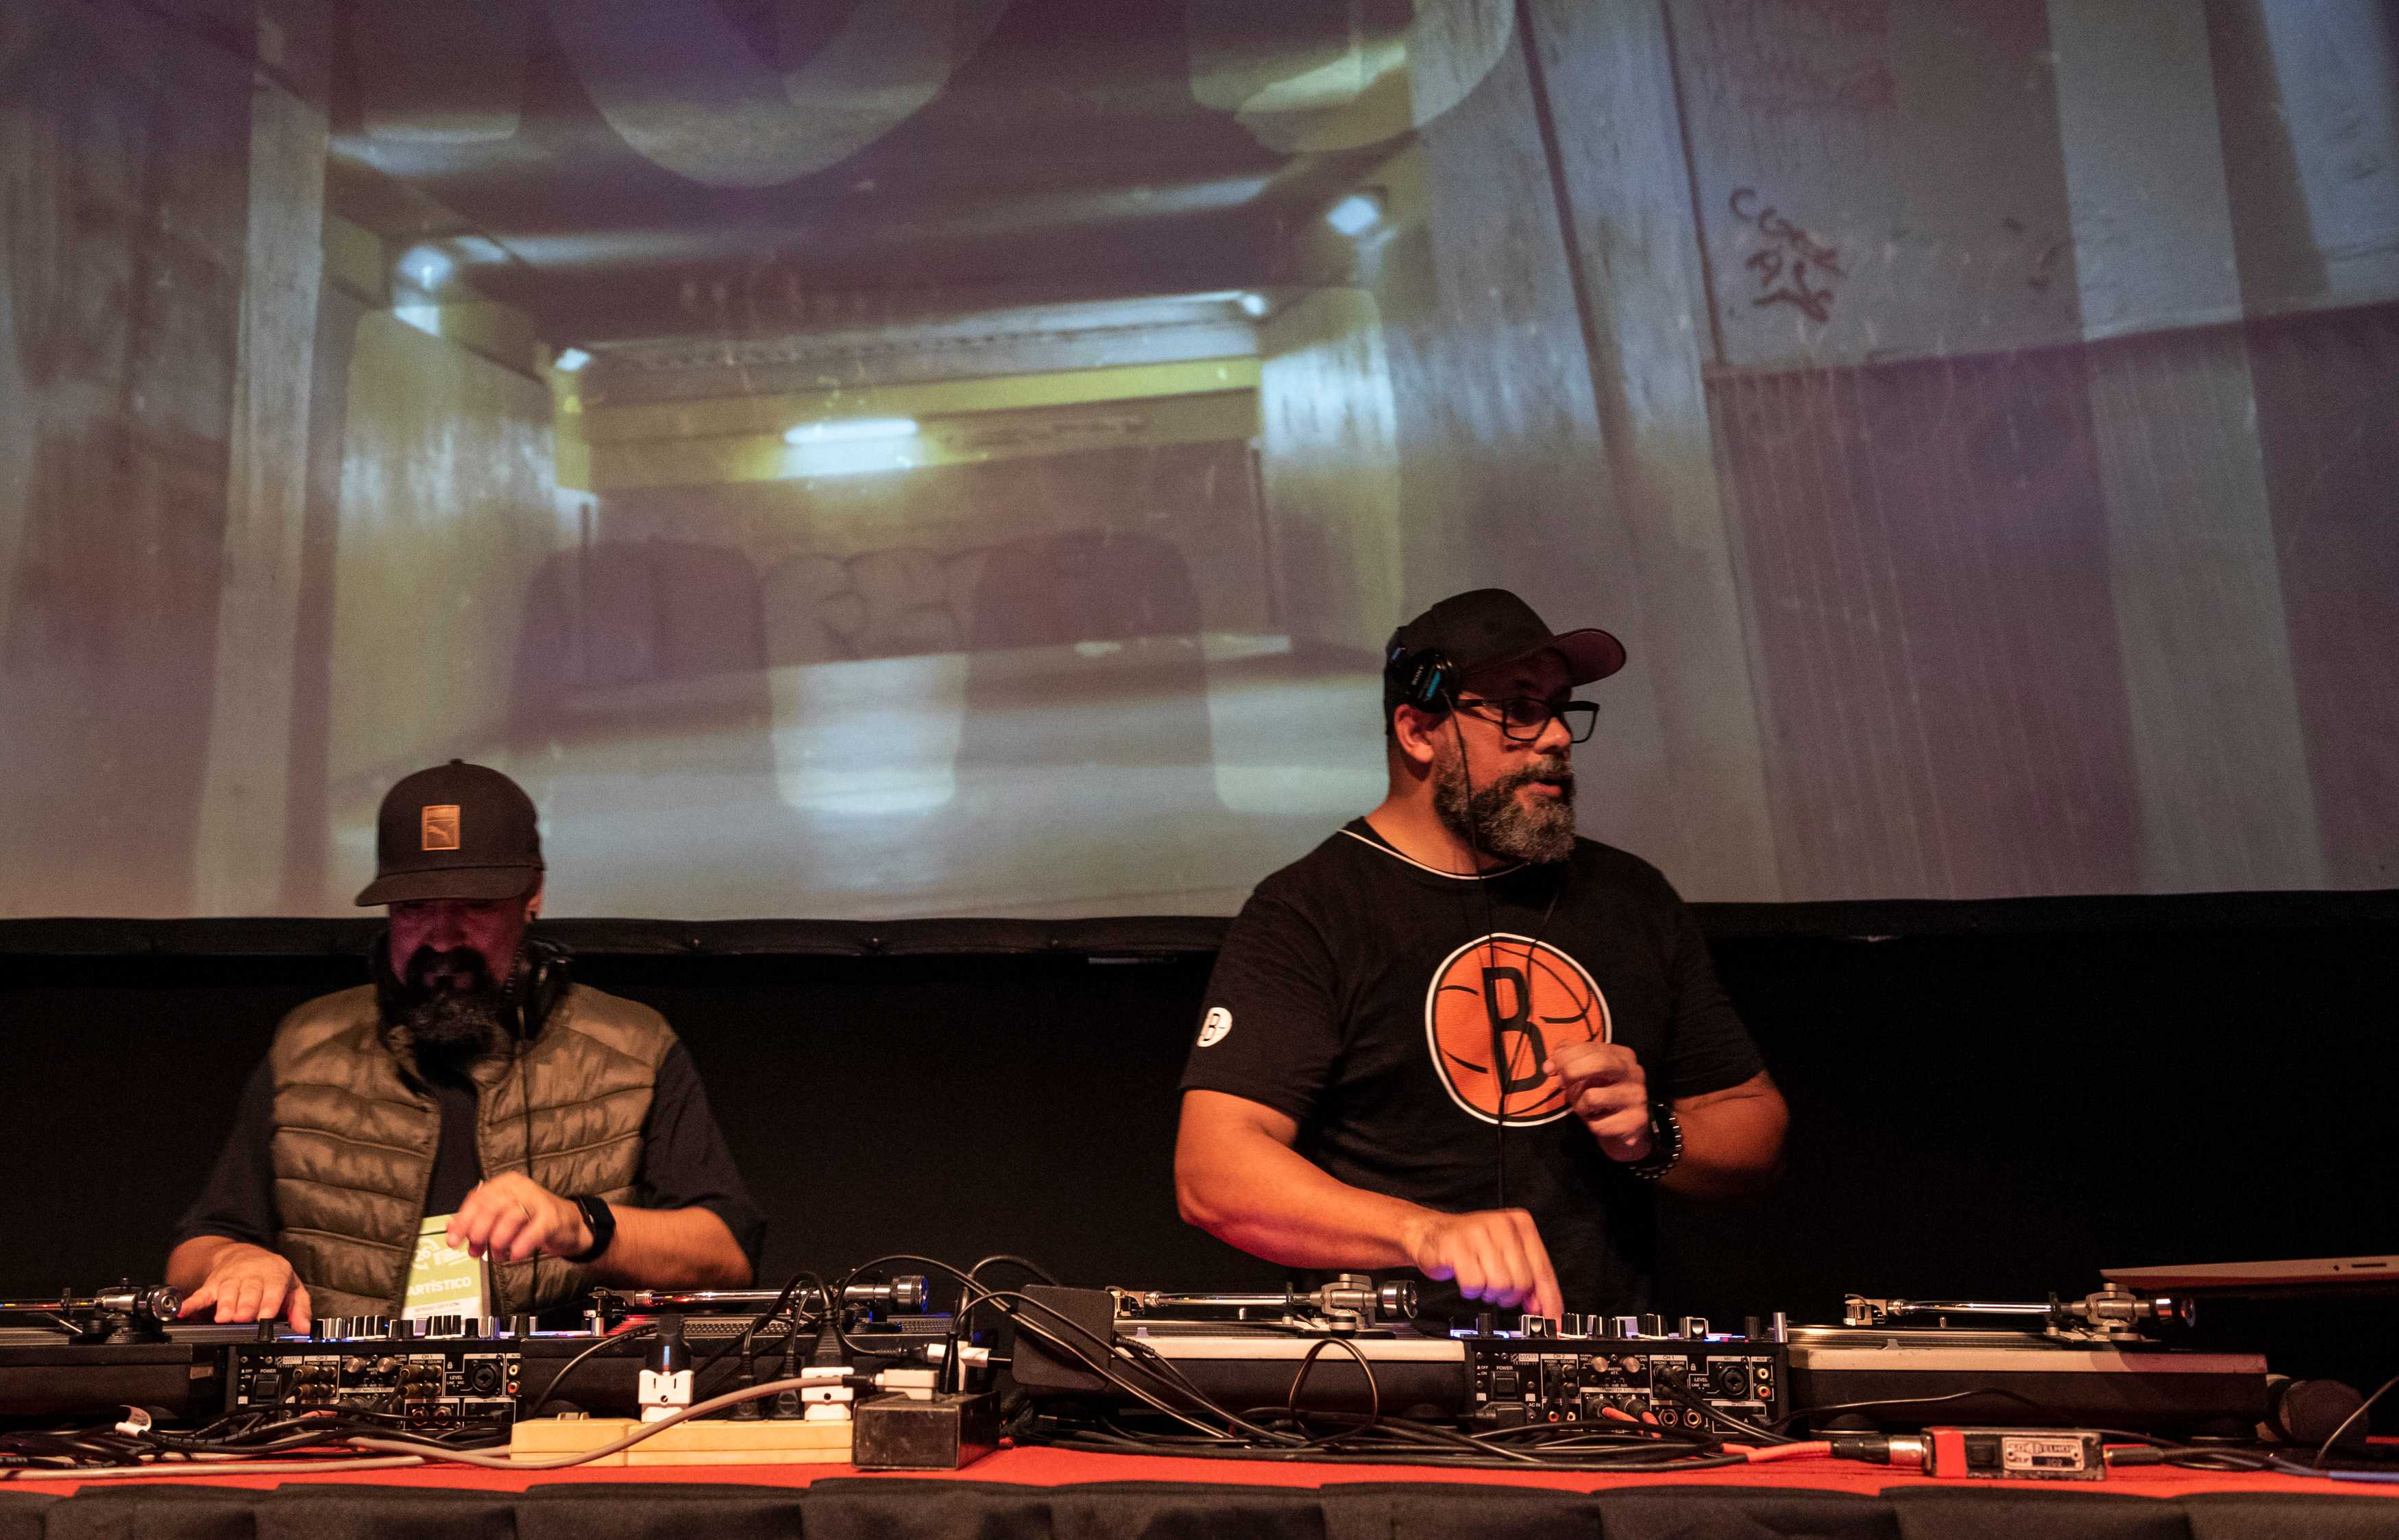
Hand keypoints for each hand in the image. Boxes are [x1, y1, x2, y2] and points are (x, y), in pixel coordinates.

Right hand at [180, 1244, 310, 1329]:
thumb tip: (304, 1328)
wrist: (243, 1254)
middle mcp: (252, 1274)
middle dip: (245, 1306)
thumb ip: (299, 1308)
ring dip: (224, 1304)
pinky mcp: (213, 1284)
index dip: (268, 1303)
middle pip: (249, 1291)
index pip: (273, 1288)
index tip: (265, 1316)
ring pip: (227, 1291)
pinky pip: (202, 1293)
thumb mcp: (291, 1287)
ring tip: (223, 1318)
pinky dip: (192, 1302)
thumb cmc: (271, 1275)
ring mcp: (230, 1278)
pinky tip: (184, 1311)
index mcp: (275, 1273)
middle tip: (242, 1319)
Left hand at [447, 1173, 590, 1264]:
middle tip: (475, 1250)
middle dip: (478, 1232)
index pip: (477, 1199)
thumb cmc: (530, 1219)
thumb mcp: (501, 1218)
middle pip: (492, 1207)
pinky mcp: (552, 1216)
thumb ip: (476, 1221)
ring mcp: (538, 1200)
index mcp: (504, 1184)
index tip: (454, 1241)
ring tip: (497, 1255)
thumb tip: (451, 1228)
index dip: (463, 1221)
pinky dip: (521, 1245)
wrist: (567, 1224)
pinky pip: (533, 1230)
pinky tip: (514, 1255)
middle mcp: (520, 1188)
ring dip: (499, 1241)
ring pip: (510, 1217)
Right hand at [1401, 1207, 1562, 1318]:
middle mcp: (1502, 1226)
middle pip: (1522, 1282)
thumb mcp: (1505, 1255)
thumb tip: (1542, 1306)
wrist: (1430, 1233)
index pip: (1543, 1270)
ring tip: (1481, 1281)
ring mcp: (1478, 1234)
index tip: (1553, 1320)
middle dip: (1510, 1296)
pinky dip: (1471, 1290)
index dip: (1549, 1300)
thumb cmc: (1469, 1244)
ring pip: (1501, 1285)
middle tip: (1497, 1291)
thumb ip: (1527, 1278)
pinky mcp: (1456, 1246)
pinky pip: (1475, 1284)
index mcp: (1520, 1224)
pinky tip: (1468, 1279)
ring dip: (1489, 1292)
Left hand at [1547, 1040, 1651, 1161]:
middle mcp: (1634, 1073)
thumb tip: (1549, 1065)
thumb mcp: (1587, 1072)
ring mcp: (1637, 1097)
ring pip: (1592, 1097)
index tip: (1549, 1070)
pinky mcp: (1636, 1121)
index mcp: (1622, 1056)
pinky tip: (1599, 1122)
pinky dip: (1590, 1125)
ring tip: (1584, 1108)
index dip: (1564, 1057)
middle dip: (1571, 1072)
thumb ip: (1568, 1060)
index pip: (1590, 1048)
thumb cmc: (1601, 1093)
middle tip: (1561, 1084)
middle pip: (1599, 1063)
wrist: (1627, 1126)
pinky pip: (1598, 1124)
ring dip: (1578, 1105)